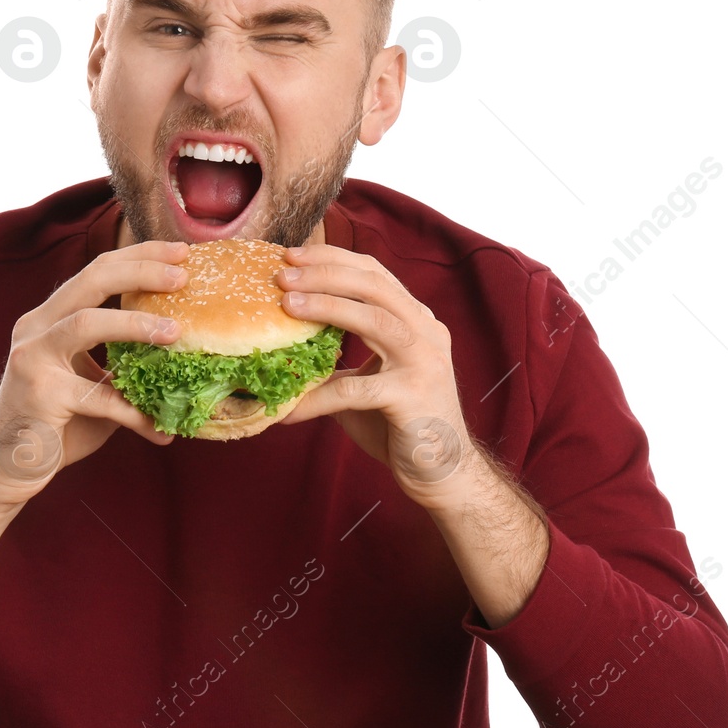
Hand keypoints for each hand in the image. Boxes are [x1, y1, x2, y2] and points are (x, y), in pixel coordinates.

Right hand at [0, 240, 189, 506]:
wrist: (6, 469)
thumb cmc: (57, 425)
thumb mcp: (91, 382)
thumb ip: (122, 363)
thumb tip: (182, 355)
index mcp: (49, 318)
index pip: (96, 270)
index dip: (138, 256)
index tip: (178, 252)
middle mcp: (36, 328)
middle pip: (91, 279)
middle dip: (140, 271)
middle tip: (182, 276)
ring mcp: (33, 358)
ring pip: (86, 323)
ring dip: (135, 324)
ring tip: (175, 333)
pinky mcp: (39, 394)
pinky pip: (96, 396)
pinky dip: (133, 412)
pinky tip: (160, 427)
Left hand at [273, 244, 474, 503]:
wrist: (444, 473)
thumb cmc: (400, 424)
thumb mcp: (370, 379)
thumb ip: (340, 358)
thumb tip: (285, 345)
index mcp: (417, 321)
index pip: (375, 273)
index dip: (333, 259)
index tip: (292, 254)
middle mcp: (427, 333)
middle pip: (374, 285)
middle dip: (325, 273)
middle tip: (282, 272)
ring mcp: (425, 363)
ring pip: (374, 319)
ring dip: (326, 307)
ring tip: (287, 305)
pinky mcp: (413, 398)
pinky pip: (357, 389)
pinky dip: (319, 397)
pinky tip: (288, 408)